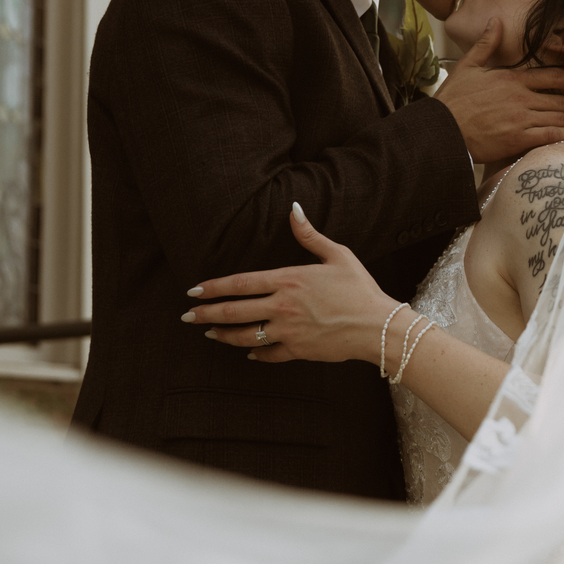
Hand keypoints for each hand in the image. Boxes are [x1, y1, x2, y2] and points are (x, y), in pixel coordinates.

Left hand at [181, 207, 394, 363]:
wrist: (376, 326)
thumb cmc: (359, 288)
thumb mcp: (337, 255)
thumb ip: (309, 235)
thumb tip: (294, 209)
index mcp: (288, 280)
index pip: (240, 284)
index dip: (214, 288)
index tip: (194, 290)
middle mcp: (282, 307)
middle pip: (233, 312)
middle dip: (206, 313)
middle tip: (187, 316)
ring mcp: (287, 331)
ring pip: (245, 336)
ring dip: (224, 335)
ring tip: (210, 333)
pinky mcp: (298, 350)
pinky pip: (269, 354)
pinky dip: (256, 355)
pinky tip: (248, 354)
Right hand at [434, 18, 563, 161]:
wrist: (441, 130)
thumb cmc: (452, 101)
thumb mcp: (467, 66)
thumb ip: (485, 44)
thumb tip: (496, 21)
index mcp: (512, 78)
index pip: (554, 75)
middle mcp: (521, 97)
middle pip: (562, 99)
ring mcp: (521, 118)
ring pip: (561, 117)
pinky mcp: (518, 139)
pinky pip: (552, 135)